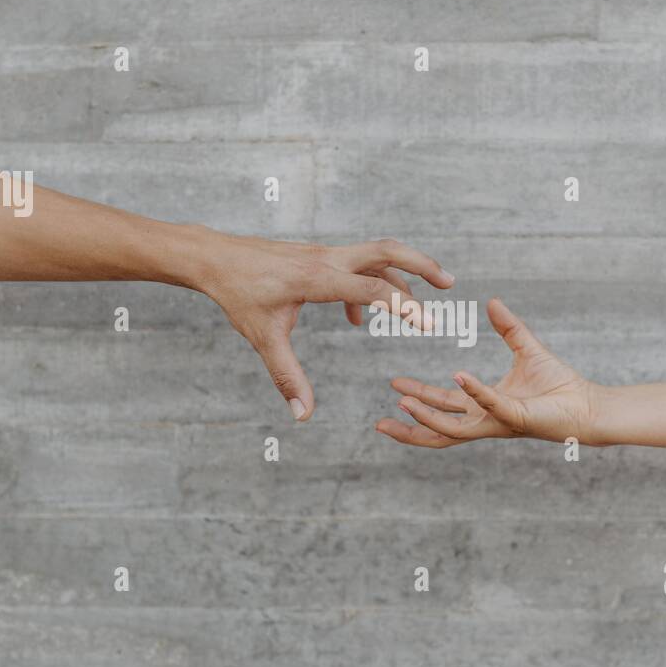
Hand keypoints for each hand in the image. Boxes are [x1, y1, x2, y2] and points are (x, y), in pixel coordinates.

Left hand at [194, 231, 452, 420]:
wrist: (215, 258)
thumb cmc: (239, 295)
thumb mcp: (263, 338)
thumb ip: (288, 377)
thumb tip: (303, 415)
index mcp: (318, 279)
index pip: (372, 288)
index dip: (403, 306)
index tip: (429, 324)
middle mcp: (328, 260)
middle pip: (387, 251)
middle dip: (421, 264)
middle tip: (449, 283)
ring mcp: (325, 255)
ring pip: (375, 256)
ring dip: (402, 275)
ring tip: (420, 305)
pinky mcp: (318, 257)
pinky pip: (355, 266)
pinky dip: (369, 286)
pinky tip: (357, 319)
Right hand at [376, 298, 599, 447]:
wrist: (587, 404)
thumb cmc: (560, 384)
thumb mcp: (526, 347)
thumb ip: (507, 327)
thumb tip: (491, 302)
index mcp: (484, 407)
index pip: (444, 408)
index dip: (418, 398)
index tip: (394, 385)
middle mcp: (486, 420)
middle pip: (438, 431)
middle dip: (409, 427)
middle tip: (380, 421)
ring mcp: (498, 422)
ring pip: (453, 430)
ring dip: (427, 417)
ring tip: (403, 403)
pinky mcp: (515, 418)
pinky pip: (489, 403)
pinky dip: (473, 390)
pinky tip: (457, 376)